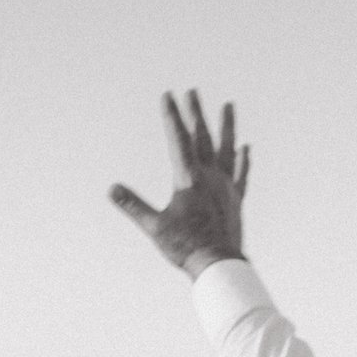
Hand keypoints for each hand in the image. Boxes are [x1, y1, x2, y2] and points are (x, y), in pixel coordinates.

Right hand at [110, 91, 248, 277]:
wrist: (218, 264)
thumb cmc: (185, 247)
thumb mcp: (154, 227)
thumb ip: (133, 205)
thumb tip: (112, 189)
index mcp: (189, 179)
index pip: (178, 140)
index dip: (172, 116)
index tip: (168, 95)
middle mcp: (210, 177)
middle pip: (203, 137)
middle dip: (196, 113)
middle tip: (192, 91)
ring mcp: (226, 186)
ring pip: (227, 148)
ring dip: (227, 126)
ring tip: (229, 105)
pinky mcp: (235, 199)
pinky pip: (240, 173)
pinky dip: (242, 159)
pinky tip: (244, 147)